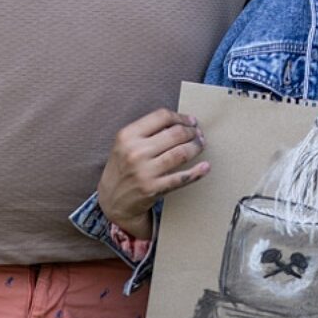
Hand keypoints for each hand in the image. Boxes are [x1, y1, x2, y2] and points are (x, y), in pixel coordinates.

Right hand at [97, 110, 207, 238]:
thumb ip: (147, 131)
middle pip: (175, 133)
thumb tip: (180, 122)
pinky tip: (205, 166)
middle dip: (192, 132)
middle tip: (198, 134)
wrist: (111, 200)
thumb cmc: (123, 167)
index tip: (191, 121)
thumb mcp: (126, 144)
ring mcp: (144, 171)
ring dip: (197, 147)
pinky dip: (197, 172)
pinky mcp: (153, 189)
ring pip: (181, 153)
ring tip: (201, 145)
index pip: (162, 116)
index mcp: (127, 135)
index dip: (181, 117)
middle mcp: (135, 152)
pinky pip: (182, 178)